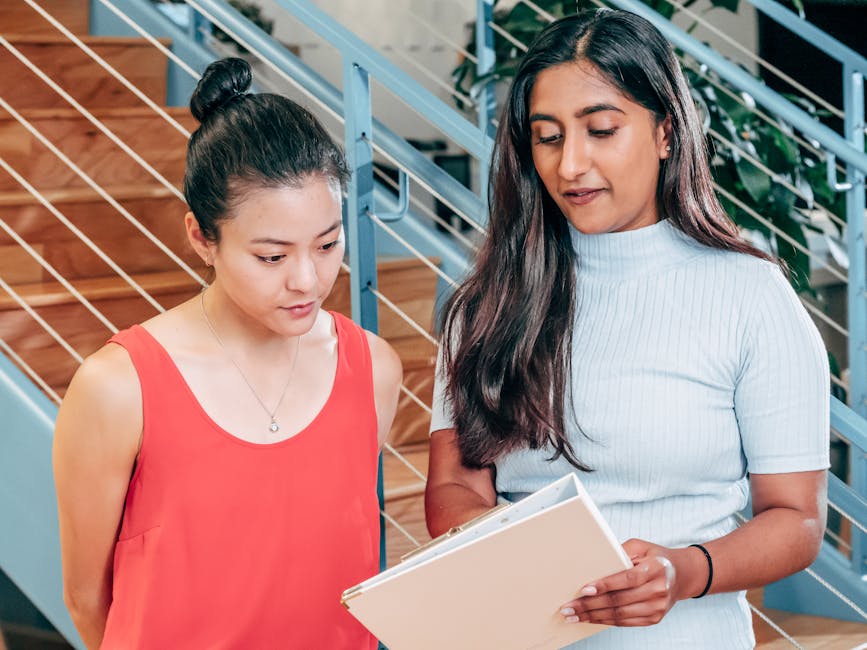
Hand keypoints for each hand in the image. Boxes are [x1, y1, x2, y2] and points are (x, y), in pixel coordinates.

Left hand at [559, 539, 705, 626]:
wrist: (682, 574)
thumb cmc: (655, 557)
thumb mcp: (640, 546)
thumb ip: (620, 552)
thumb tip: (595, 564)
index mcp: (656, 568)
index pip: (627, 578)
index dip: (605, 585)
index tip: (584, 589)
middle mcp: (659, 590)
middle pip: (620, 600)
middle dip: (590, 604)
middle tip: (569, 607)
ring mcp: (658, 607)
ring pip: (620, 614)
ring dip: (594, 616)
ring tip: (574, 615)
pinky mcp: (654, 618)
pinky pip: (626, 622)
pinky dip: (606, 620)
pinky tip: (590, 618)